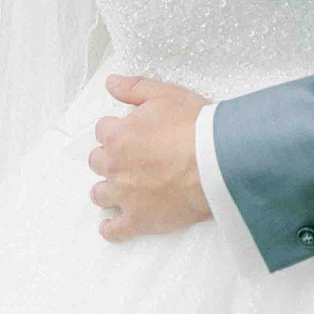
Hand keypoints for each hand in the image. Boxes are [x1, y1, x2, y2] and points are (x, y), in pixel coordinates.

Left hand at [87, 75, 210, 242]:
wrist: (216, 163)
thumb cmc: (193, 127)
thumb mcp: (164, 94)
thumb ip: (133, 88)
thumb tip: (111, 82)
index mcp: (117, 136)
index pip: (102, 131)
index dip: (116, 130)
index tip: (129, 132)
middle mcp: (115, 166)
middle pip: (97, 162)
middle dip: (109, 158)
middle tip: (128, 158)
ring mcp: (124, 196)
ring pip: (100, 195)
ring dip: (106, 190)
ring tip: (119, 188)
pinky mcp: (139, 220)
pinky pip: (115, 230)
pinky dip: (111, 228)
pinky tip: (112, 225)